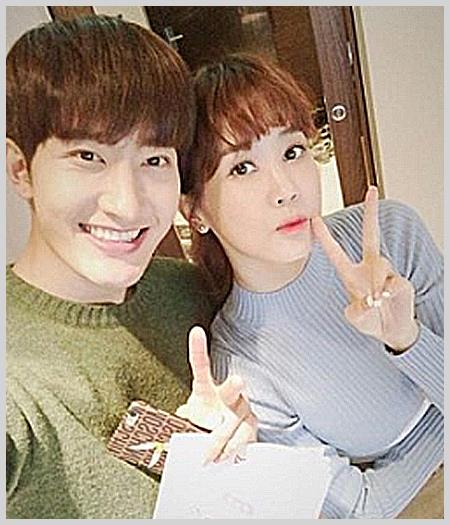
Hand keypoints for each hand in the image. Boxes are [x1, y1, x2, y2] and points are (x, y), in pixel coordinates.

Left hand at [176, 325, 256, 462]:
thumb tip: (167, 423)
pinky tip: (227, 456)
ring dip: (226, 438)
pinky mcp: (252, 428)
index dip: (198, 348)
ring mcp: (243, 411)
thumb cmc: (203, 423)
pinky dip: (235, 450)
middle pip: (231, 389)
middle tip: (238, 380)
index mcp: (206, 389)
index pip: (201, 366)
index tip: (196, 332)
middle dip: (234, 385)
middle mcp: (229, 395)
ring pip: (238, 421)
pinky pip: (245, 439)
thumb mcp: (187, 420)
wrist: (224, 436)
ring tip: (213, 453)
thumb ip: (179, 421)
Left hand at [312, 186, 417, 351]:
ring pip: (380, 266)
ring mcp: (386, 272)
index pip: (335, 251)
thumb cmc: (371, 320)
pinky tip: (387, 300)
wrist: (391, 330)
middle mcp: (369, 267)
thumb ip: (357, 311)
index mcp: (350, 273)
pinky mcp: (401, 281)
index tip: (315, 219)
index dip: (324, 236)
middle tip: (372, 190)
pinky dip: (388, 292)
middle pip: (370, 234)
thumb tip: (368, 301)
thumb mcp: (356, 318)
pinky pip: (393, 281)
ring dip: (376, 284)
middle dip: (371, 212)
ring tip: (376, 301)